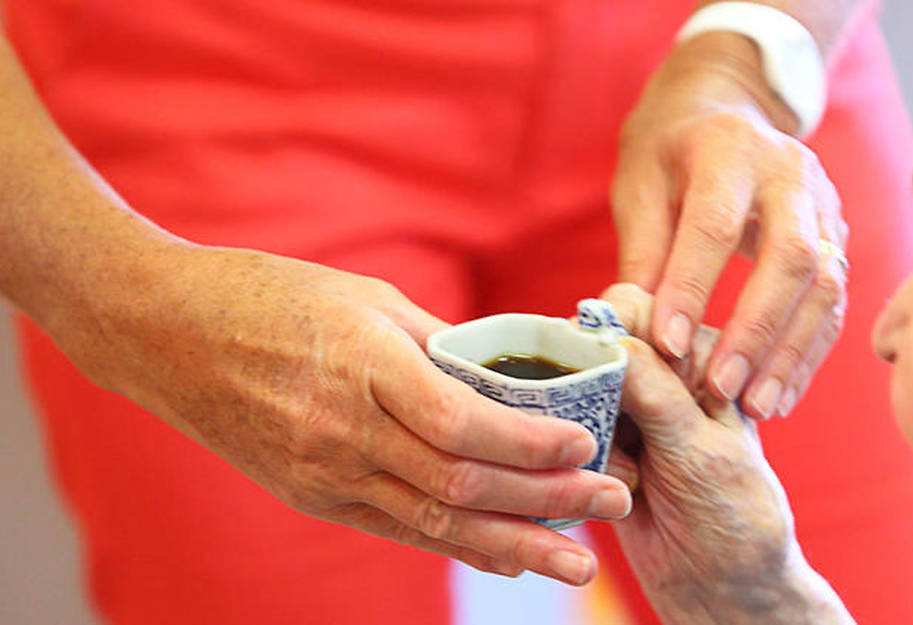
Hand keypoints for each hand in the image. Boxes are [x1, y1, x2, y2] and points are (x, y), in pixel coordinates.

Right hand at [55, 243, 631, 584]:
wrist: (164, 333)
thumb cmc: (271, 296)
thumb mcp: (365, 298)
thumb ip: (438, 344)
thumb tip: (510, 379)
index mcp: (361, 365)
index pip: (461, 423)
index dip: (529, 445)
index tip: (585, 445)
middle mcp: (341, 430)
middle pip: (459, 484)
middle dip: (544, 502)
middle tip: (613, 505)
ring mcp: (321, 472)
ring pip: (432, 522)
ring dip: (513, 544)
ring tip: (576, 562)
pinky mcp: (310, 494)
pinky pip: (395, 528)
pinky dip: (455, 544)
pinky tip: (505, 556)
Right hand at [597, 284, 850, 624]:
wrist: (720, 588)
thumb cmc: (732, 515)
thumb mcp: (699, 447)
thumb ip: (654, 389)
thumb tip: (602, 335)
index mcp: (700, 354)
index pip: (641, 310)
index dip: (613, 334)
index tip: (615, 378)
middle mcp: (660, 374)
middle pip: (593, 347)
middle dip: (594, 392)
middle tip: (621, 439)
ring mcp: (626, 412)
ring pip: (570, 393)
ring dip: (588, 437)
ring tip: (631, 479)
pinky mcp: (598, 448)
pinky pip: (561, 437)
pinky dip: (578, 464)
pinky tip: (619, 494)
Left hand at [612, 32, 847, 419]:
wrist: (726, 110)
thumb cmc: (670, 154)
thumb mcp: (641, 187)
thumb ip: (644, 251)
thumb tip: (633, 326)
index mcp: (731, 150)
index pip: (715, 226)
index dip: (692, 288)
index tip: (668, 346)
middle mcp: (792, 174)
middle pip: (791, 258)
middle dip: (756, 331)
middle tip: (721, 390)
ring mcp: (825, 205)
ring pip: (825, 286)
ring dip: (790, 353)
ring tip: (756, 407)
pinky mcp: (838, 238)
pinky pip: (834, 302)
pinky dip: (808, 353)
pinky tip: (780, 394)